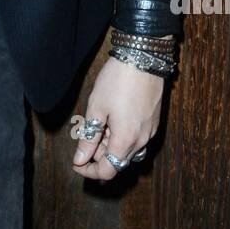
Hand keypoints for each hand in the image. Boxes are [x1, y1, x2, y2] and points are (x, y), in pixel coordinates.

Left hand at [72, 56, 162, 179]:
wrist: (143, 57)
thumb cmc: (117, 81)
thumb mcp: (96, 108)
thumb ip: (88, 137)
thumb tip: (80, 159)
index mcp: (126, 140)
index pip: (108, 171)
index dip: (89, 171)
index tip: (76, 163)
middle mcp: (141, 141)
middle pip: (119, 162)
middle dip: (99, 157)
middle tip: (85, 139)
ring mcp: (150, 131)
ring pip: (128, 151)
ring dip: (111, 147)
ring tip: (99, 126)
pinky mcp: (153, 122)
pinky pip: (137, 139)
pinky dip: (123, 138)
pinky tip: (113, 120)